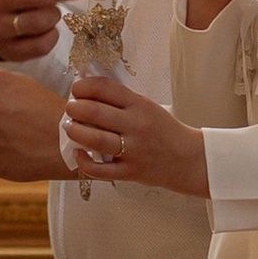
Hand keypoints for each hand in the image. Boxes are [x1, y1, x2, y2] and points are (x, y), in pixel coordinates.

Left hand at [60, 72, 208, 201]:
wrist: (187, 159)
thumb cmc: (163, 130)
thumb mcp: (147, 106)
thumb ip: (121, 99)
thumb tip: (88, 89)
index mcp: (140, 105)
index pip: (105, 88)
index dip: (84, 86)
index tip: (77, 90)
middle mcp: (136, 126)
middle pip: (95, 112)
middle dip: (75, 108)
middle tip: (71, 109)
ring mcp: (133, 150)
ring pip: (95, 139)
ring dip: (75, 131)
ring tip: (70, 127)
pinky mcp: (130, 172)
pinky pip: (100, 170)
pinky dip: (84, 162)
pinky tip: (78, 153)